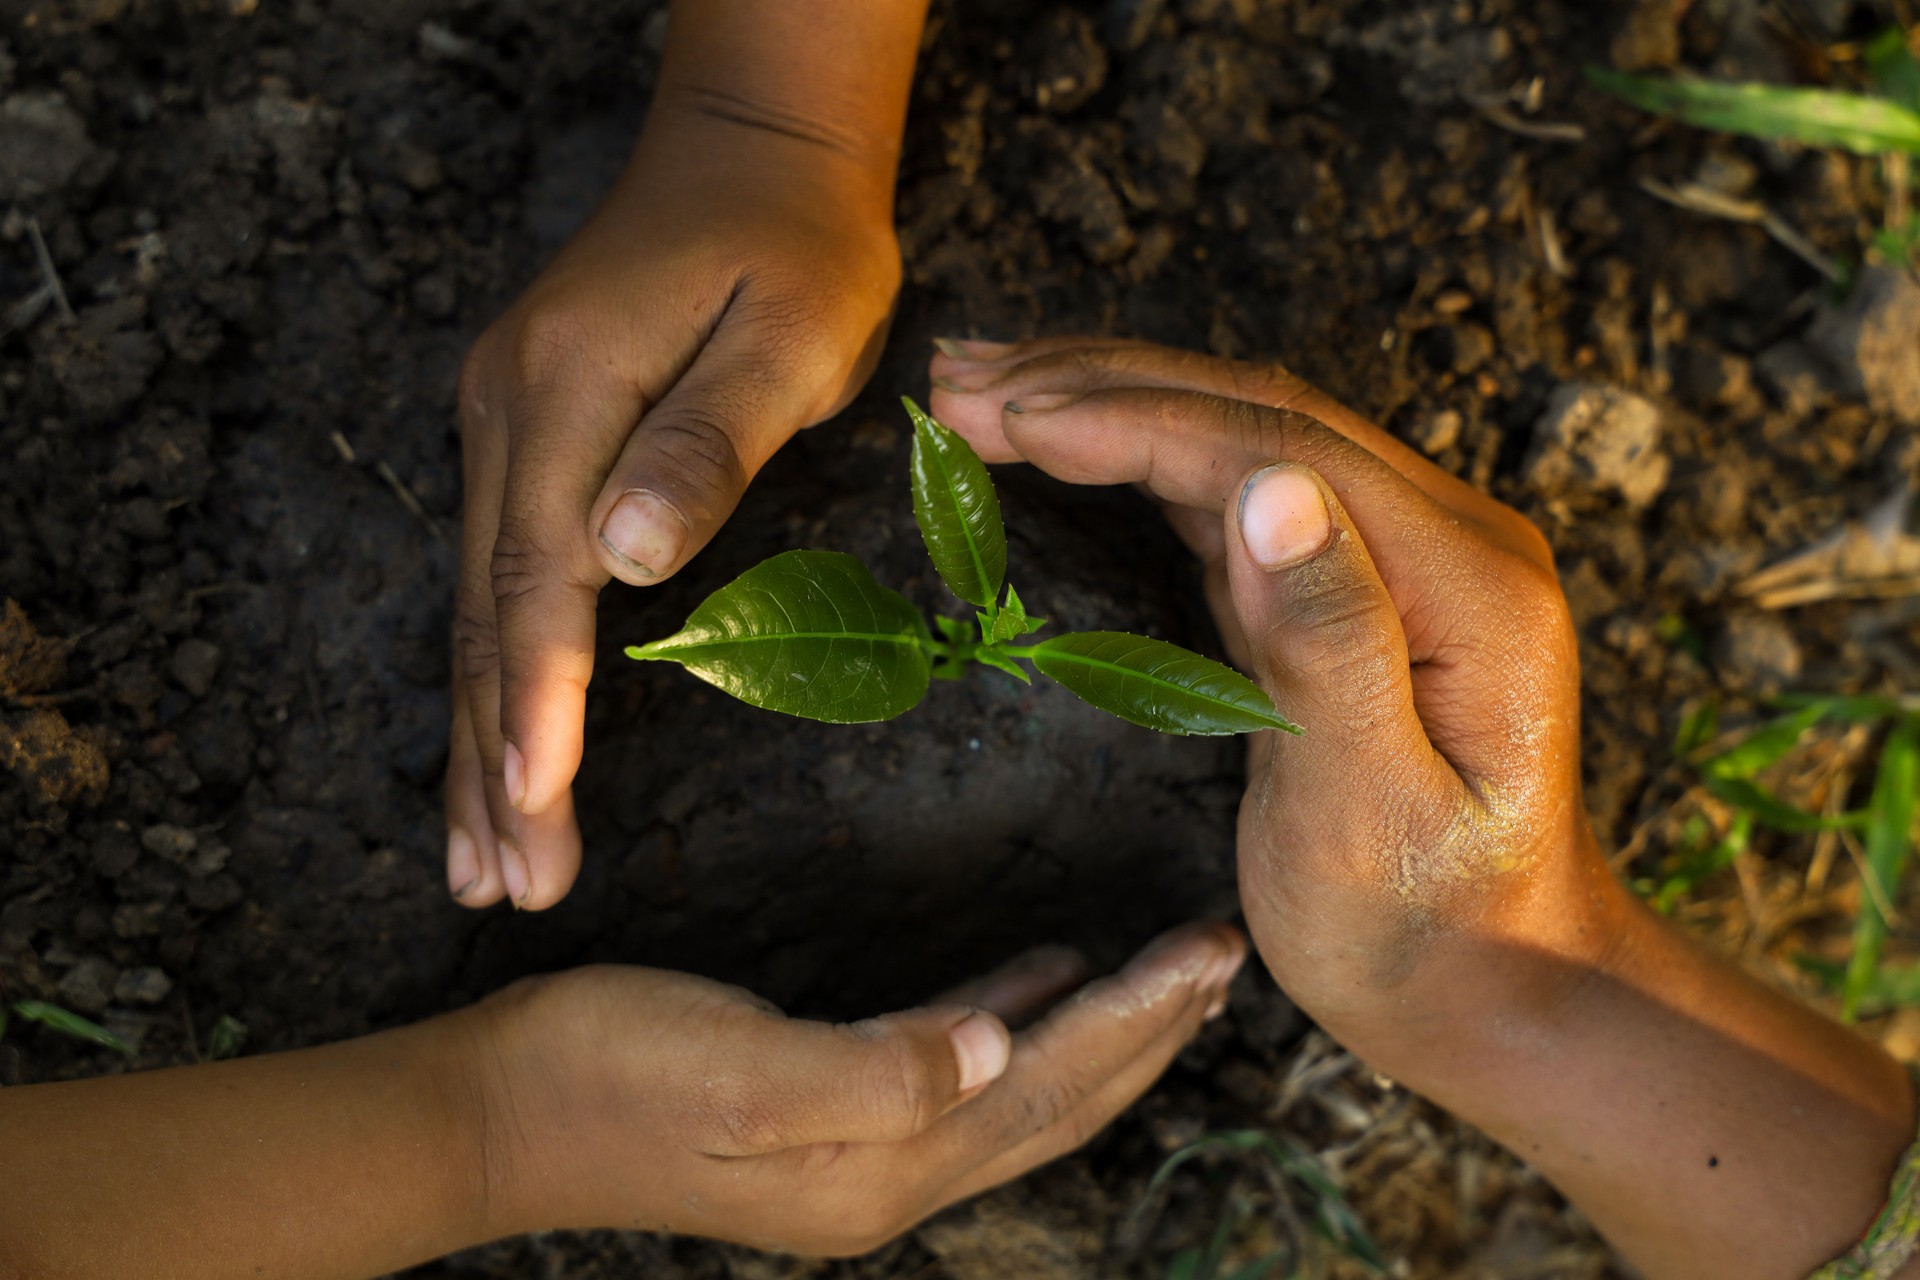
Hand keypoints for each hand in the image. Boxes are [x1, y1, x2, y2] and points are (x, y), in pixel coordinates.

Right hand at [447, 108, 899, 909]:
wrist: (748, 157)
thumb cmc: (794, 248)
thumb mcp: (787, 333)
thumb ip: (708, 442)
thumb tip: (626, 558)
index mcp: (569, 389)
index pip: (539, 572)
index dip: (536, 697)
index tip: (535, 805)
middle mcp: (508, 414)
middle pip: (487, 611)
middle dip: (495, 757)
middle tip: (514, 884)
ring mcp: (503, 426)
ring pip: (477, 607)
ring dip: (475, 737)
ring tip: (480, 864)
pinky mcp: (523, 438)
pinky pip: (495, 577)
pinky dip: (491, 675)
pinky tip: (487, 749)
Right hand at [467, 922, 1246, 1252]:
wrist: (493, 1115)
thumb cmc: (606, 1076)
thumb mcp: (742, 1072)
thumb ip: (877, 1068)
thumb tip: (998, 1043)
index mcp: (885, 1166)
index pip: (1047, 1084)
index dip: (1138, 1017)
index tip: (1210, 949)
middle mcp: (891, 1174)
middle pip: (1056, 1097)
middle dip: (1149, 1029)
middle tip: (1223, 954)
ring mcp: (859, 1154)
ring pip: (1019, 1086)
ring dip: (1100, 1029)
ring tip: (1169, 970)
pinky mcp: (824, 1114)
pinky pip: (956, 1068)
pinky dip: (1013, 1019)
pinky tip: (1039, 976)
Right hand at [928, 337, 1592, 1042]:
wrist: (1490, 982)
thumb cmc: (1423, 926)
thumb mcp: (1371, 810)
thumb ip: (1331, 642)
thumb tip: (1269, 487)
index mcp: (1466, 583)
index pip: (1278, 449)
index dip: (1135, 420)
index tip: (1009, 417)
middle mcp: (1445, 541)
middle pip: (1256, 412)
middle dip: (1101, 385)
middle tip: (958, 377)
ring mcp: (1399, 554)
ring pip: (1239, 435)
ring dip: (1112, 401)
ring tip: (984, 390)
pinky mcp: (1347, 584)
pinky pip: (1237, 491)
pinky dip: (1141, 460)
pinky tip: (1068, 442)